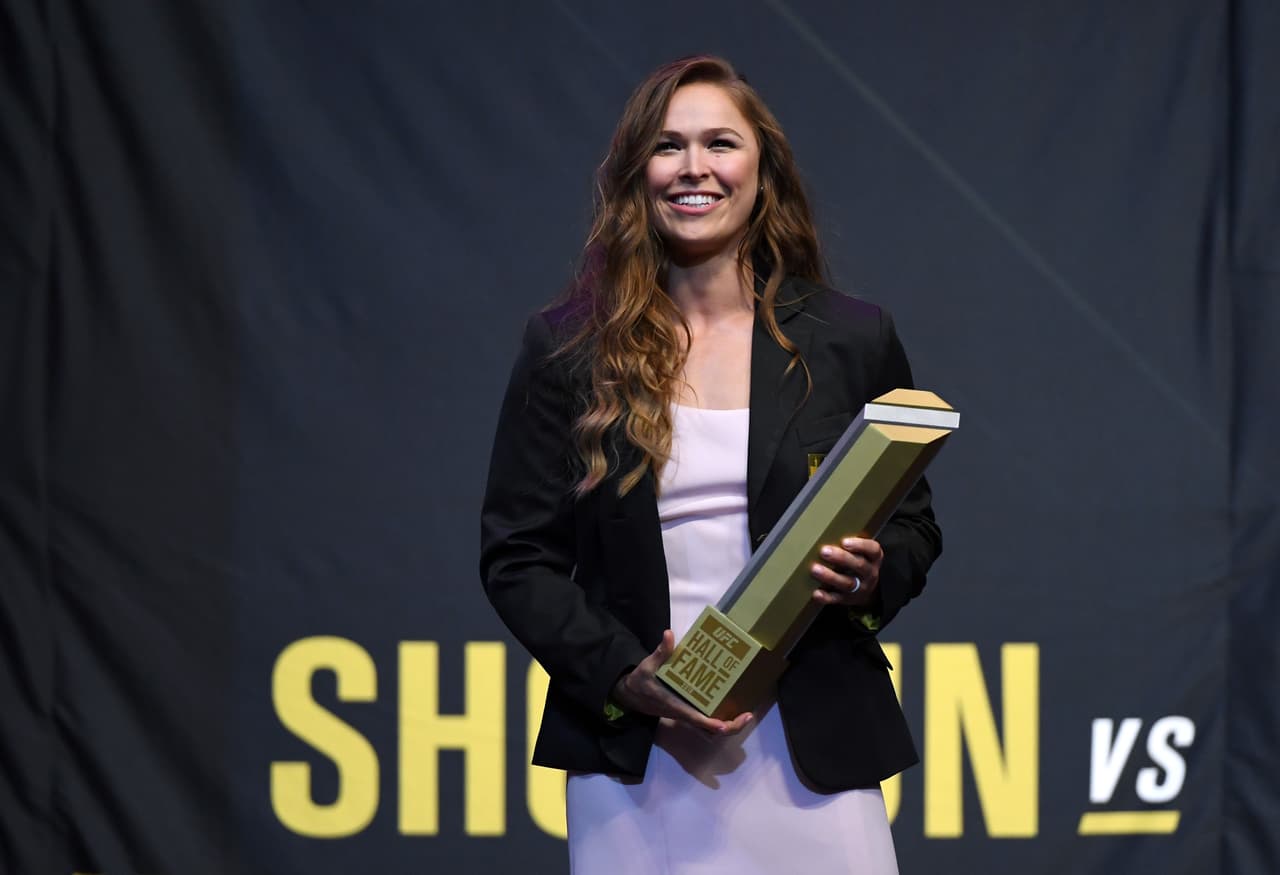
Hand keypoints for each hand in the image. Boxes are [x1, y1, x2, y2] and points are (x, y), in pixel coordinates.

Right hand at [611, 630, 752, 735]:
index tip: (724, 724)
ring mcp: (687, 714)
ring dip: (728, 724)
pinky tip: (731, 707)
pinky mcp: (688, 711)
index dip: (710, 723)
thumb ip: (660, 652)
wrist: (631, 695)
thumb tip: (668, 634)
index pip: (694, 718)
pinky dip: (721, 719)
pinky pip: (707, 720)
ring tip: (745, 714)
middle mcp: (684, 713)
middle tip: (747, 715)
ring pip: (710, 727)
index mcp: (674, 705)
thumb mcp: (647, 666)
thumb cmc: (640, 681)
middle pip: (710, 729)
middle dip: (729, 726)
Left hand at [810, 536, 881, 607]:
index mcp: (874, 558)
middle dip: (841, 558)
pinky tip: (816, 593)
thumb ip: (850, 543)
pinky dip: (826, 597)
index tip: (844, 541)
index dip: (860, 545)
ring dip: (830, 576)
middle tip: (824, 551)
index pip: (872, 550)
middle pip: (858, 565)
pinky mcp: (848, 599)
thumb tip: (826, 527)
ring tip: (815, 569)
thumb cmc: (858, 562)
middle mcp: (869, 573)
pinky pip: (837, 599)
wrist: (867, 590)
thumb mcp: (862, 552)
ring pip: (847, 583)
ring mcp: (860, 588)